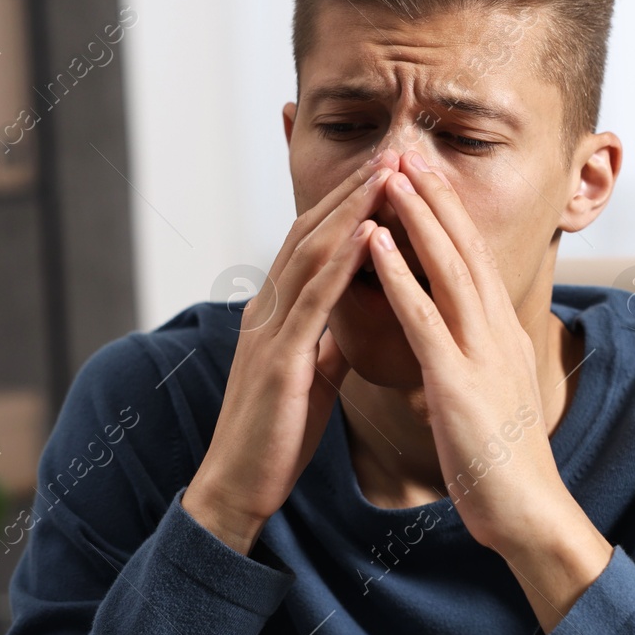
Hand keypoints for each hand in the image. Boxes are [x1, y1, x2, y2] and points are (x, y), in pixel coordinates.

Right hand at [183, 149, 400, 553]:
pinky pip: (313, 302)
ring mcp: (269, 332)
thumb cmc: (275, 436)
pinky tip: (369, 235)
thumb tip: (347, 324)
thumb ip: (324, 344)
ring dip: (353, 209)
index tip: (390, 169)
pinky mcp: (277, 362)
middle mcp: (267, 310)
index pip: (314, 241)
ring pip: (311, 253)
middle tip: (396, 147)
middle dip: (354, 187)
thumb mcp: (310, 379)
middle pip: (312, 230)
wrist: (238, 487)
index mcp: (276, 313)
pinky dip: (342, 264)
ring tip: (390, 172)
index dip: (350, 202)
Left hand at [362, 150, 585, 562]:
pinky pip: (424, 319)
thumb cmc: (503, 464)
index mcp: (500, 335)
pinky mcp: (459, 383)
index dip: (447, 212)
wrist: (528, 513)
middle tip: (404, 147)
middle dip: (433, 194)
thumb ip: (475, 359)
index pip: (472, 258)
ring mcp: (479, 354)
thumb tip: (459, 340)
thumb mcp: (490, 395)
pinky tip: (373, 245)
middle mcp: (495, 332)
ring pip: (446, 269)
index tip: (421, 174)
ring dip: (415, 217)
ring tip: (387, 173)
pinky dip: (398, 276)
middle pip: (463, 247)